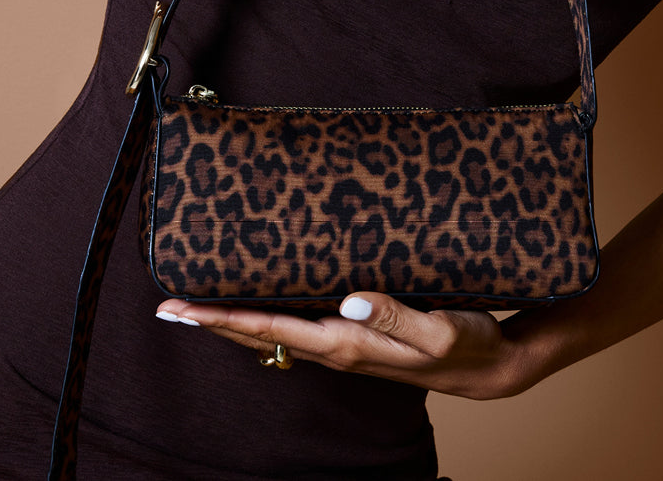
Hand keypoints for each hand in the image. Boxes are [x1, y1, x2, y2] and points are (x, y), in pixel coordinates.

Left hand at [154, 291, 541, 399]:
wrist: (493, 363)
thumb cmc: (467, 343)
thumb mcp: (439, 330)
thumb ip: (394, 314)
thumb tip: (347, 299)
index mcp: (347, 346)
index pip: (271, 329)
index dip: (223, 320)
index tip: (182, 310)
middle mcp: (337, 349)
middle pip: (261, 335)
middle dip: (214, 323)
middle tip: (169, 307)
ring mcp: (344, 346)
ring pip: (275, 332)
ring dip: (236, 320)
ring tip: (202, 303)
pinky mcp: (356, 337)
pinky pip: (298, 327)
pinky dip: (269, 316)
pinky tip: (261, 302)